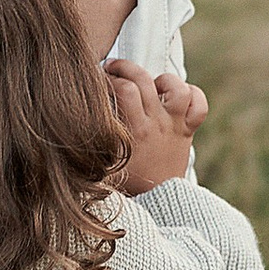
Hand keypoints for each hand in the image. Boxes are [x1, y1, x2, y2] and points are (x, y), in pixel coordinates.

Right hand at [105, 56, 206, 193]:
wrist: (157, 202)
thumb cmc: (126, 182)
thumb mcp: (102, 165)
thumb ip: (92, 143)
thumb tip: (69, 126)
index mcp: (135, 131)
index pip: (122, 89)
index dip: (106, 79)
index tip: (96, 81)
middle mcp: (157, 124)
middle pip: (143, 80)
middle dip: (124, 67)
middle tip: (112, 70)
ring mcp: (175, 126)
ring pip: (177, 87)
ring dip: (161, 79)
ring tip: (149, 84)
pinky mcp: (188, 130)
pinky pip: (199, 105)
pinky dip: (192, 95)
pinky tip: (176, 97)